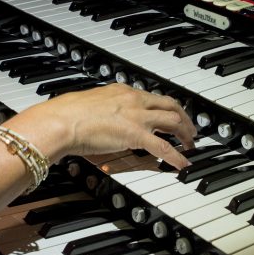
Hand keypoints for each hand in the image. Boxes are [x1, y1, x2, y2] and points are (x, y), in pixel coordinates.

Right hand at [14, 83, 196, 168]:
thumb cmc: (68, 114)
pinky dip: (177, 156)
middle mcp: (134, 100)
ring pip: (173, 121)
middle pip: (170, 105)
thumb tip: (105, 118)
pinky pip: (164, 147)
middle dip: (184, 118)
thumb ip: (104, 108)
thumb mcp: (91, 104)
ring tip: (190, 145)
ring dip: (185, 134)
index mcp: (123, 91)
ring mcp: (137, 117)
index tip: (171, 114)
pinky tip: (183, 163)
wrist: (63, 120)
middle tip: (190, 130)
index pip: (153, 97)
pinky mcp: (135, 135)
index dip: (167, 107)